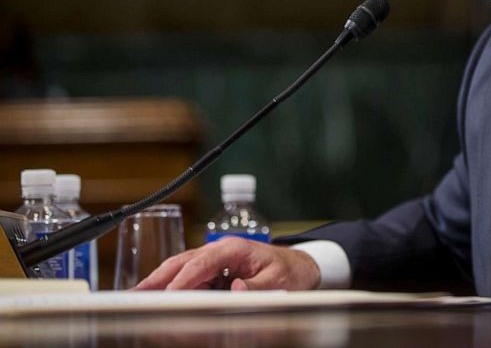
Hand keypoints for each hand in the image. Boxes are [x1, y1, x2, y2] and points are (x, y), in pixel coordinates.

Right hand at [133, 237, 320, 290]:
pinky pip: (190, 276)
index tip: (167, 296)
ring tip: (139, 296)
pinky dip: (173, 285)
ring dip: (160, 281)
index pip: (200, 264)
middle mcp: (220, 250)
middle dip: (158, 277)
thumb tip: (233, 289)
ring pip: (181, 268)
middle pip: (182, 261)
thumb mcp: (278, 280)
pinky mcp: (215, 269)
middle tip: (136, 294)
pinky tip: (160, 297)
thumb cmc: (289, 270)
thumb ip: (255, 286)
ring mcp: (216, 258)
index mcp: (234, 248)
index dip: (181, 280)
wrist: (300, 265)